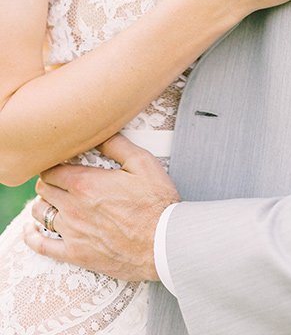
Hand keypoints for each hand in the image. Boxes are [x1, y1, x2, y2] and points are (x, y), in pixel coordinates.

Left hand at [24, 133, 179, 280]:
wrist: (164, 243)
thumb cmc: (157, 202)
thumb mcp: (142, 163)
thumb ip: (117, 144)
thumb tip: (100, 132)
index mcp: (86, 183)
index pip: (51, 168)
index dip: (55, 163)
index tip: (64, 162)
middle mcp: (73, 207)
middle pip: (44, 188)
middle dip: (49, 181)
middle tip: (61, 179)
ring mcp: (72, 232)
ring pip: (40, 213)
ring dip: (44, 203)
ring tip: (53, 200)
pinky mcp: (76, 253)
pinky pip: (42, 245)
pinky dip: (33, 236)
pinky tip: (32, 230)